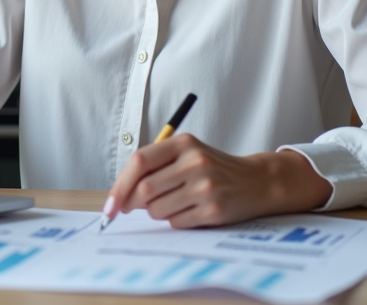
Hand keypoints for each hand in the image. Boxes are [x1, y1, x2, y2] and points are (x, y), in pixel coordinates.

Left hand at [104, 133, 331, 227]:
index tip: (110, 204)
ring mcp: (206, 186)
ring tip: (172, 203)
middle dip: (133, 203)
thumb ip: (155, 165)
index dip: (120, 184)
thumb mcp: (186, 154)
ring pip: (157, 209)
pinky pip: (176, 223)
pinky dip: (174, 221)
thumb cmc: (212, 168)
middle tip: (132, 208)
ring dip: (156, 212)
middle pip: (145, 189)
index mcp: (183, 143)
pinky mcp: (214, 209)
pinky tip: (188, 212)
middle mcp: (195, 161)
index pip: (139, 161)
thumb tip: (120, 194)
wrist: (256, 181)